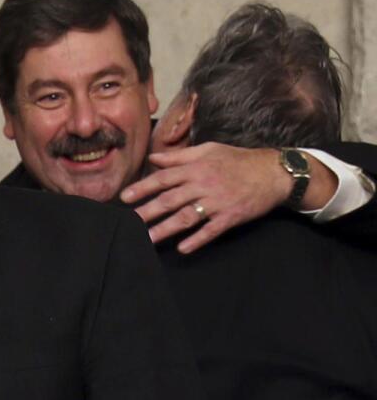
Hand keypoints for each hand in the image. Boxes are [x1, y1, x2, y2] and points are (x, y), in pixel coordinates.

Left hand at [119, 143, 286, 253]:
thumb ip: (179, 156)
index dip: (143, 187)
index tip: (125, 197)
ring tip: (148, 239)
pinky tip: (182, 249)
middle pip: (170, 199)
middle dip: (148, 211)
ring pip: (187, 216)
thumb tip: (154, 158)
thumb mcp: (208, 150)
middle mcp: (204, 184)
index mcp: (196, 168)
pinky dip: (197, 240)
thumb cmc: (238, 160)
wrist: (274, 172)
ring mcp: (217, 201)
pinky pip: (211, 230)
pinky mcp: (231, 216)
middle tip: (130, 222)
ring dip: (166, 229)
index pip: (163, 178)